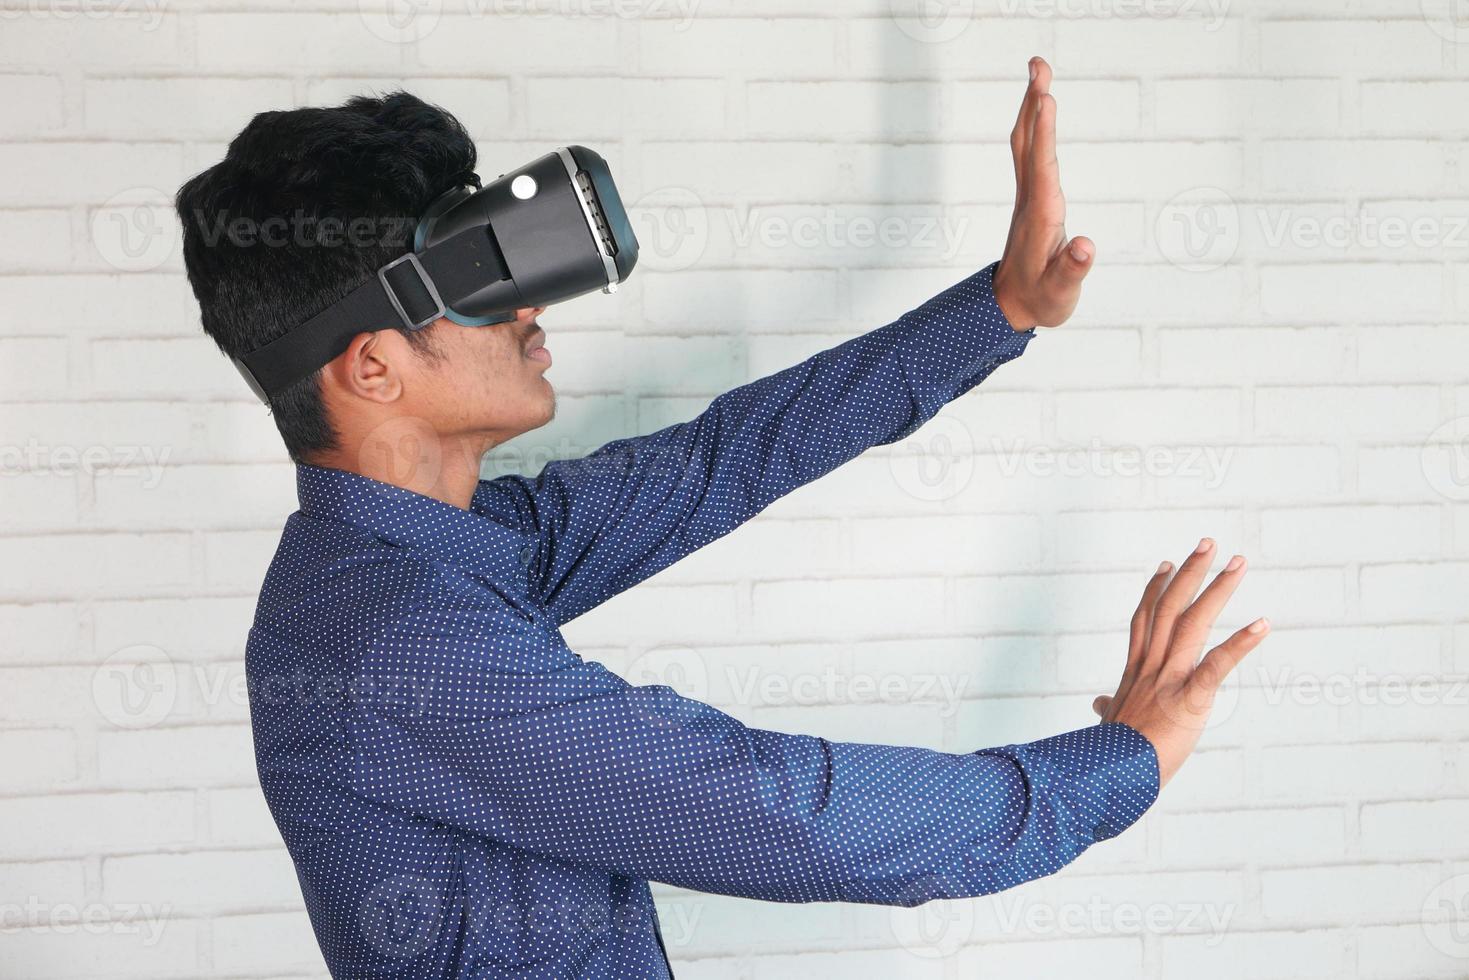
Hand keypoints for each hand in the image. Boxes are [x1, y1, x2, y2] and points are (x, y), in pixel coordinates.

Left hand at [992, 57, 1093, 331]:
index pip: (1043, 166)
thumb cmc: (1041, 300)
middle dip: (1033, 103)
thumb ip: (1074, 270)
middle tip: (1038, 63)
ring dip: (1031, 107)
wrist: (1011, 308)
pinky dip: (1034, 126)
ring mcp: (1029, 197)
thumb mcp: (1062, 292)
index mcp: (1042, 216)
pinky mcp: (1031, 200)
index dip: (1045, 133)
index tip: (1046, 98)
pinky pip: (1030, 153)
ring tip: (1039, 73)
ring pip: (1025, 144)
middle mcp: (1031, 199)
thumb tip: (1085, 246)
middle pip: (1028, 143)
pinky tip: (1039, 112)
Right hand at [1093, 538, 1270, 787]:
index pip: (1145, 618)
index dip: (1155, 589)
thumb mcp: (1110, 724)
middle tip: (1209, 544)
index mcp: (1135, 671)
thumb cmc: (1112, 755)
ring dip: (1216, 589)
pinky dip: (1241, 643)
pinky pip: (1217, 664)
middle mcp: (1150, 665)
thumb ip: (1108, 708)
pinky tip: (1263, 624)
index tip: (1166, 564)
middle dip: (1190, 573)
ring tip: (1237, 562)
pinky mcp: (1189, 698)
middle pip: (1169, 607)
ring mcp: (1168, 679)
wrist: (1114, 777)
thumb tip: (1099, 704)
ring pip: (1191, 622)